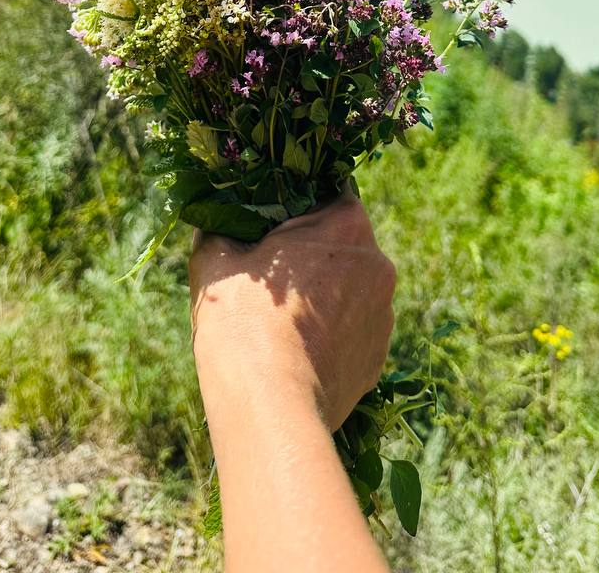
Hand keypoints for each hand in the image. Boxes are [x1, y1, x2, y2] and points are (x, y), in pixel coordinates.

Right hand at [189, 189, 395, 430]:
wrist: (269, 406)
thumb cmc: (241, 320)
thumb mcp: (215, 257)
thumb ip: (221, 226)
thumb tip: (217, 218)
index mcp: (346, 223)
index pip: (329, 193)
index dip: (298, 204)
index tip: (271, 224)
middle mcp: (378, 263)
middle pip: (343, 242)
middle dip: (311, 251)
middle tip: (270, 274)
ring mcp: (383, 313)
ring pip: (351, 288)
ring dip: (324, 294)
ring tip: (282, 319)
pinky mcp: (379, 356)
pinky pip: (354, 330)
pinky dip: (331, 334)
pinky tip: (298, 349)